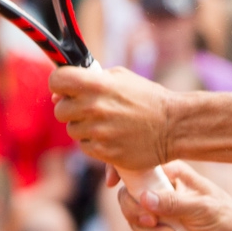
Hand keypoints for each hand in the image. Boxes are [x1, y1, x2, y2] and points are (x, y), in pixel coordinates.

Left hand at [53, 65, 172, 171]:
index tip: (67, 89)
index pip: (57, 81)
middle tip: (92, 110)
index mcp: (98, 84)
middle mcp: (94, 108)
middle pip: (60, 111)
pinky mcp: (105, 152)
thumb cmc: (148, 99)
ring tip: (107, 124)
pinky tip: (113, 137)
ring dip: (84, 128)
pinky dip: (95, 144)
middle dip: (72, 110)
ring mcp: (99, 132)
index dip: (59, 85)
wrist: (174, 127)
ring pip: (72, 131)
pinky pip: (85, 148)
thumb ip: (90, 80)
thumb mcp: (121, 78)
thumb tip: (58, 96)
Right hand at [115, 161, 231, 230]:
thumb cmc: (225, 220)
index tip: (112, 183)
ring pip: (133, 222)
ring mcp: (160, 213)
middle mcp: (162, 191)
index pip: (139, 165)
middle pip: (128, 198)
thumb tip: (144, 198)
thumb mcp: (203, 209)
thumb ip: (174, 204)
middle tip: (153, 222)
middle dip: (136, 214)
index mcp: (173, 175)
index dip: (120, 169)